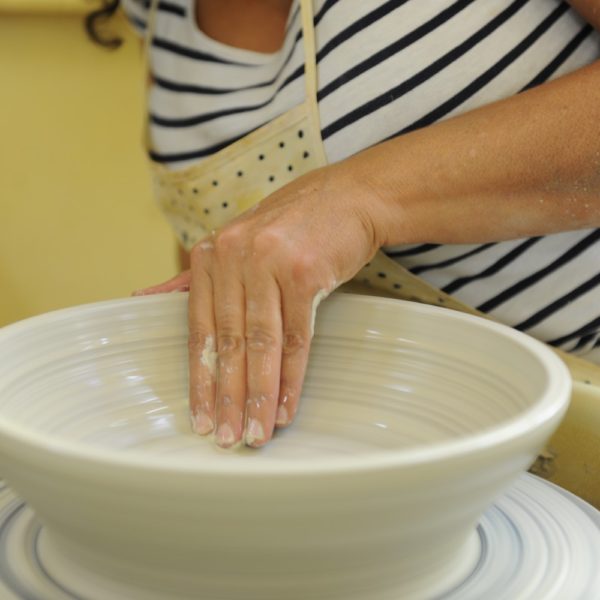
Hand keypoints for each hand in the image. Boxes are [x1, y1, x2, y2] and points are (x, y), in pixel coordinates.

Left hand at [137, 163, 381, 447]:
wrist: (348, 199)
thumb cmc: (292, 227)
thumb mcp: (236, 243)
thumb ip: (192, 277)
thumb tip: (142, 297)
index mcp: (212, 256)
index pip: (200, 329)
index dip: (201, 379)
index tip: (201, 419)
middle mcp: (235, 257)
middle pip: (228, 341)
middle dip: (227, 397)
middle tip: (227, 438)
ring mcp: (270, 263)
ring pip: (261, 344)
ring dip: (258, 395)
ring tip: (255, 433)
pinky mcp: (305, 273)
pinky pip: (297, 337)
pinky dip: (291, 377)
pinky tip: (285, 406)